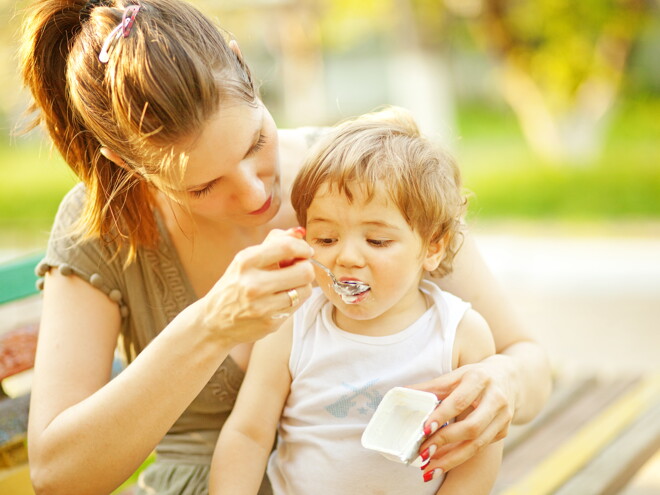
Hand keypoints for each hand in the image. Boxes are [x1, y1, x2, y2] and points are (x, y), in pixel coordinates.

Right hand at [193, 227, 314, 345]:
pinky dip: (294, 300)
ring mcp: (262, 305)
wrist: (214, 321)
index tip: (305, 251)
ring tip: (289, 285)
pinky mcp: (270, 322)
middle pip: (304, 271)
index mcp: (246, 261)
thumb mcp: (246, 259)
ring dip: (302, 285)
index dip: (303, 247)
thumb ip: (274, 242)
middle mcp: (253, 283)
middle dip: (305, 267)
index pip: (287, 247)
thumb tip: (299, 232)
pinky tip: (281, 299)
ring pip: (306, 289)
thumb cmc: (235, 285)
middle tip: (297, 269)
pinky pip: (298, 305)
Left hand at [411, 357, 514, 474]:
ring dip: (451, 459)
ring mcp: (503, 418)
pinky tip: (443, 463)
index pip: (459, 401)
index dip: (441, 416)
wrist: (510, 378)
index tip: (424, 429)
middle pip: (471, 427)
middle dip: (445, 442)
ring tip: (429, 468)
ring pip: (477, 444)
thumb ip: (432, 386)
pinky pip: (480, 448)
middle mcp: (495, 399)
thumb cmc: (475, 375)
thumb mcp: (456, 374)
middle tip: (423, 453)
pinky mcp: (504, 431)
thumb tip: (403, 392)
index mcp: (479, 379)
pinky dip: (460, 457)